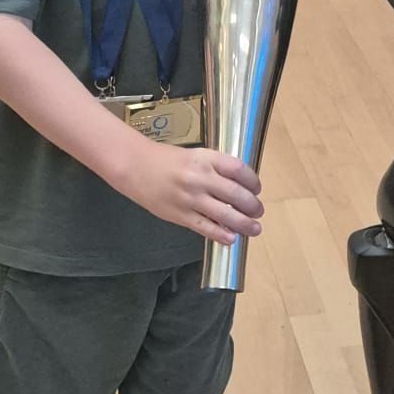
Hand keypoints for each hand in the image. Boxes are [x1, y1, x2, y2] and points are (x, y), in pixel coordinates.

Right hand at [117, 137, 263, 242]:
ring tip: (254, 228)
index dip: (253, 182)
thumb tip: (240, 187)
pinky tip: (231, 238)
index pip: (239, 170)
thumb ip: (216, 168)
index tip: (257, 189)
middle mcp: (200, 177)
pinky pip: (206, 228)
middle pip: (237, 194)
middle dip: (253, 206)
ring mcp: (190, 198)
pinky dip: (221, 235)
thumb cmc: (167, 160)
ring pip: (225, 214)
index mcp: (206, 158)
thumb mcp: (195, 155)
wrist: (135, 167)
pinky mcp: (180, 215)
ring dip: (244, 224)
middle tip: (258, 211)